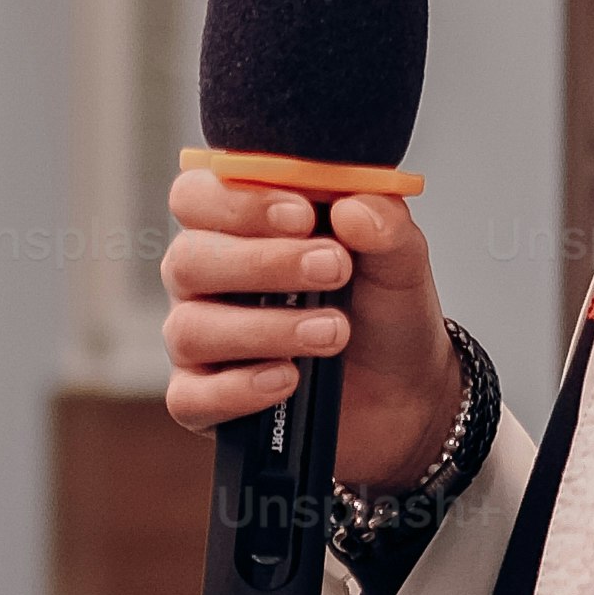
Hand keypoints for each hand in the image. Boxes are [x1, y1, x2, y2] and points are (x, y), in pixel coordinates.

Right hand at [159, 171, 460, 487]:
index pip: (196, 196)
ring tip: (333, 332)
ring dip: (266, 329)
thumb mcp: (398, 259)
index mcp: (238, 227)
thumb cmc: (383, 313)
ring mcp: (200, 340)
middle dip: (263, 264)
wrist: (405, 390)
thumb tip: (352, 208)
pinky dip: (238, 389)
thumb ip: (383, 224)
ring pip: (191, 329)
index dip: (239, 202)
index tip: (303, 216)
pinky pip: (190, 398)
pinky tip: (286, 378)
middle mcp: (207, 279)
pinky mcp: (205, 398)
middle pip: (187, 259)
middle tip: (334, 269)